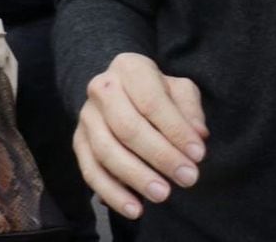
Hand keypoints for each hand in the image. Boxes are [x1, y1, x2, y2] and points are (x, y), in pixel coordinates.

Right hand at [73, 53, 207, 219]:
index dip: (176, 130)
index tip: (198, 154)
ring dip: (137, 177)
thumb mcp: (178, 88)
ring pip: (107, 152)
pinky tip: (136, 208)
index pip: (153, 101)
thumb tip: (198, 136)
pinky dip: (113, 194)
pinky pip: (91, 173)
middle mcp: (102, 88)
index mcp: (130, 67)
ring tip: (164, 194)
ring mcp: (86, 117)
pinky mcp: (77, 143)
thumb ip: (190, 109)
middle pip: (129, 128)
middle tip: (188, 177)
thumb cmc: (156, 89)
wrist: (119, 87)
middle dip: (161, 156)